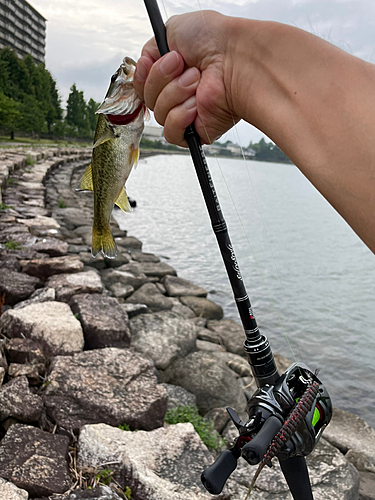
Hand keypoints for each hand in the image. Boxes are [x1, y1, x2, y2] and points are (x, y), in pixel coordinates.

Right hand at [133, 11, 239, 146]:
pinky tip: (196, 104)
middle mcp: (178, 93)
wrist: (234, 57)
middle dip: (161, 80)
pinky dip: (180, 116)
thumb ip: (151, 49)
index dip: (143, 75)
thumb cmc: (213, 39)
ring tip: (197, 80)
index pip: (142, 84)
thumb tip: (144, 64)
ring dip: (174, 93)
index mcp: (172, 73)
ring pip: (158, 114)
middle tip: (185, 66)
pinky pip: (170, 132)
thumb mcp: (172, 30)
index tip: (152, 61)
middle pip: (147, 99)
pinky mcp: (195, 132)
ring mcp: (187, 113)